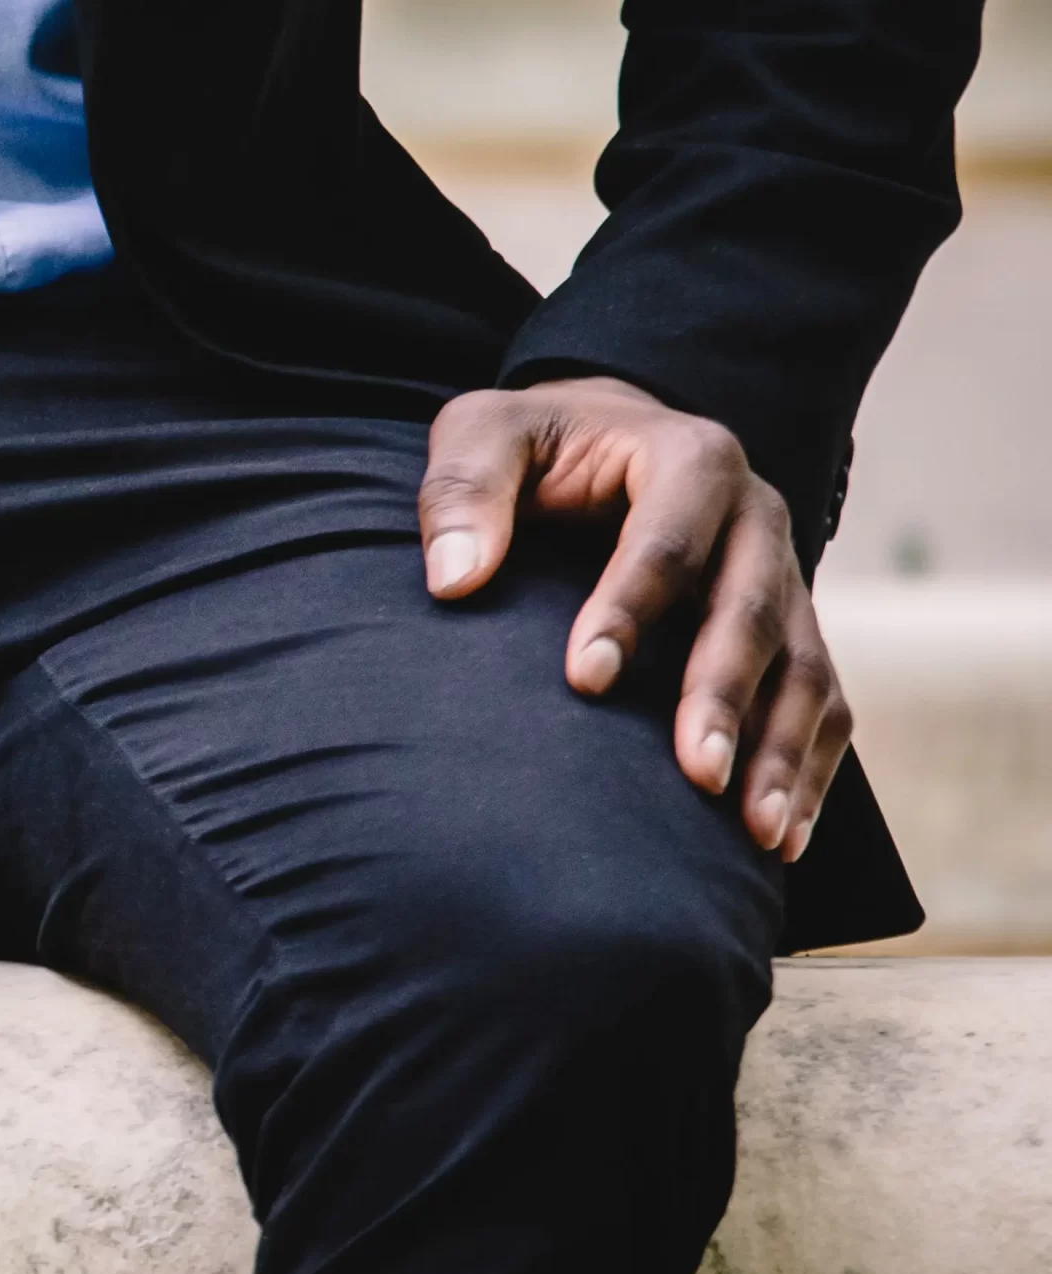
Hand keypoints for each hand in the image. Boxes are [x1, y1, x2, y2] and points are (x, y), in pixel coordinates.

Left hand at [419, 376, 848, 861]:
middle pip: (754, 609)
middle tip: (696, 774)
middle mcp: (756, 514)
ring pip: (806, 666)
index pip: (666, 541)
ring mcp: (784, 573)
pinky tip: (781, 838)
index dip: (629, 609)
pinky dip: (810, 768)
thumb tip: (452, 578)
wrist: (600, 436)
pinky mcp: (792, 625)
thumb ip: (462, 491)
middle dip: (724, 695)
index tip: (584, 680)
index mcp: (688, 457)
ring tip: (759, 833)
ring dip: (785, 750)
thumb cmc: (534, 446)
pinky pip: (822, 700)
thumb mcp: (481, 435)